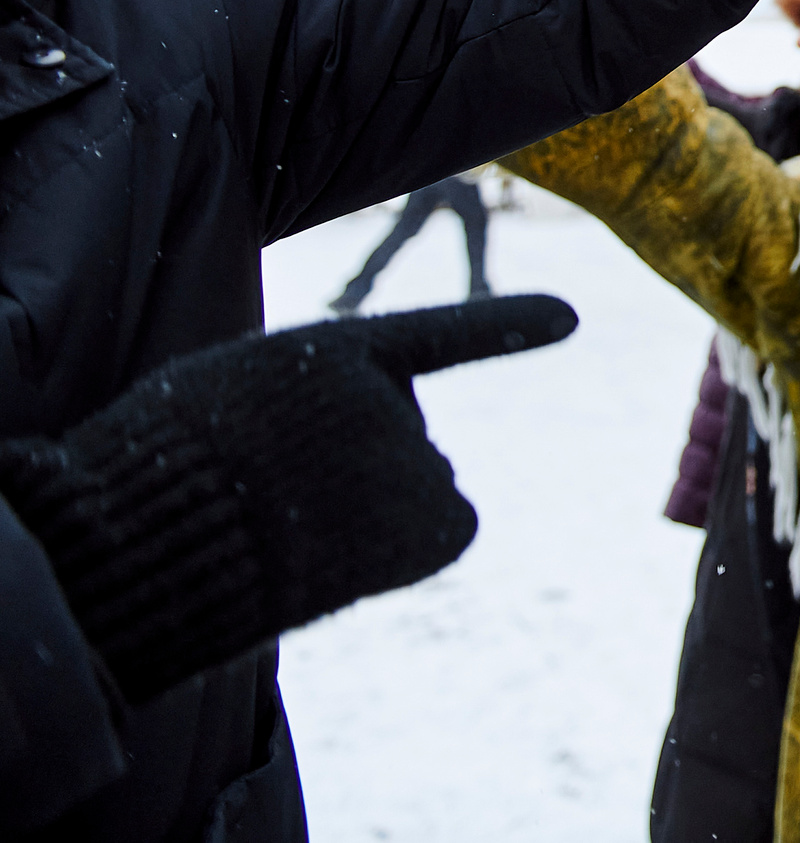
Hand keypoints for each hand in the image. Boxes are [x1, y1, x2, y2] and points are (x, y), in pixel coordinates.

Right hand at [0, 295, 576, 702]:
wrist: (152, 542)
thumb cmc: (171, 476)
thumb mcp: (232, 408)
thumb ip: (311, 411)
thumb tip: (362, 456)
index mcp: (332, 354)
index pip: (436, 332)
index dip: (507, 324)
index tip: (573, 317)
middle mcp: (392, 395)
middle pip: (403, 436)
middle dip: (360, 467)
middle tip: (280, 496)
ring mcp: (417, 453)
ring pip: (420, 485)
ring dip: (377, 510)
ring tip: (298, 529)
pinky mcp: (434, 518)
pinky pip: (447, 527)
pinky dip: (415, 542)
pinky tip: (351, 555)